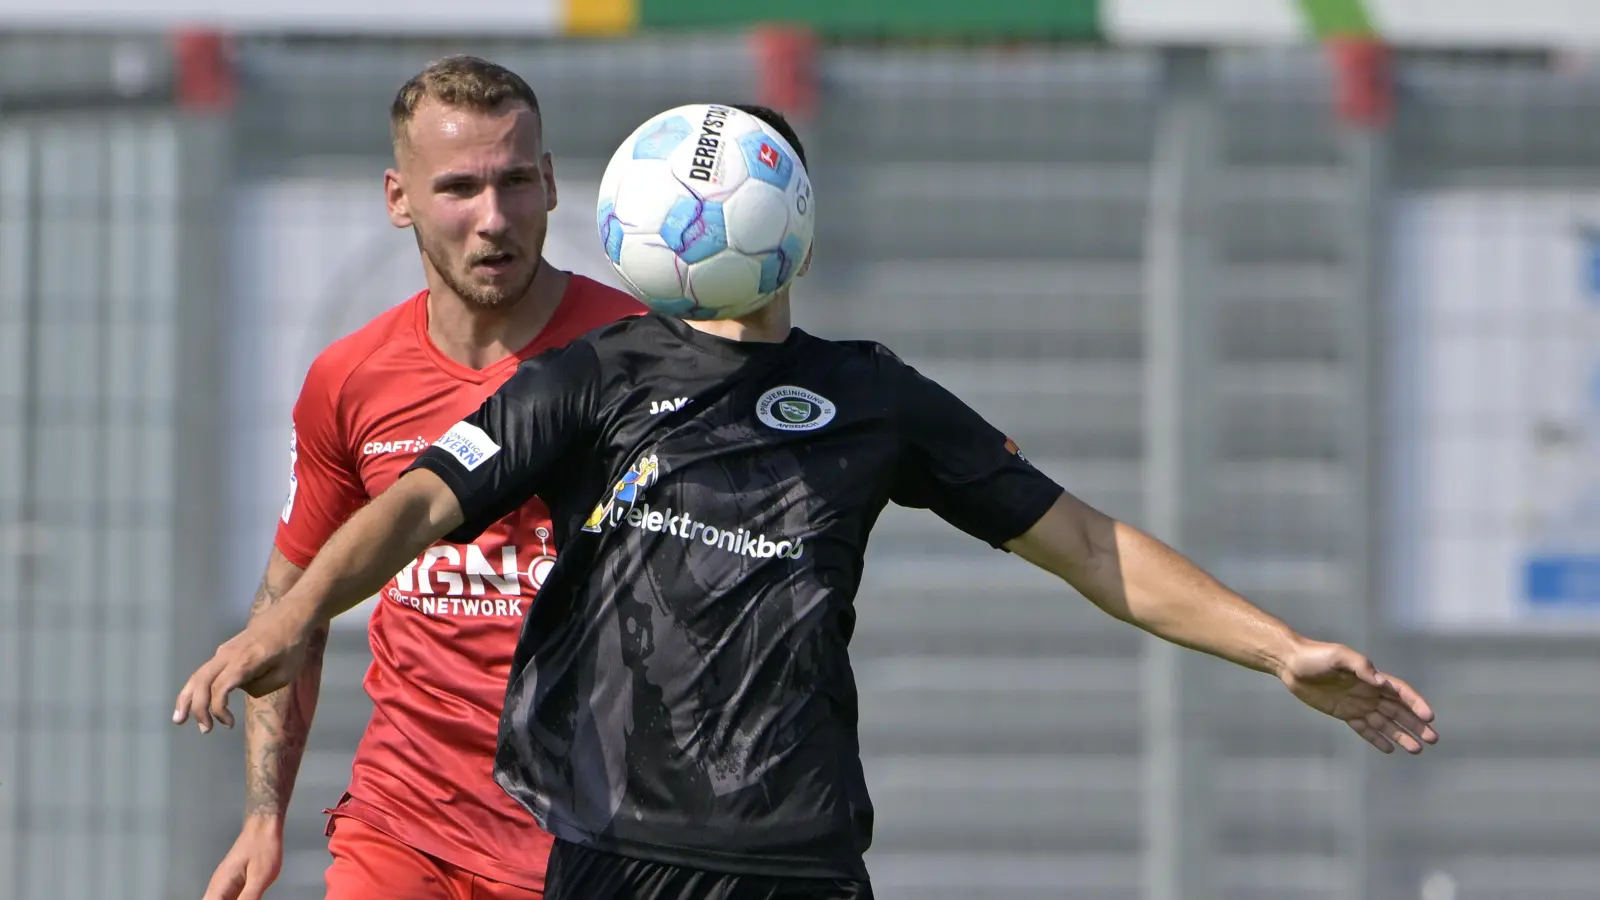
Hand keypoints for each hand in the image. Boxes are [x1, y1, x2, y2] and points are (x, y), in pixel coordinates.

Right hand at [173, 607, 312, 732]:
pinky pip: (205, 671)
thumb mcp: (285, 674)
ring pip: (197, 675)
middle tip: (203, 730)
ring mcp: (223, 651)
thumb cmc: (292, 645)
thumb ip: (260, 688)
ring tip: (179, 719)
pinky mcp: (225, 650)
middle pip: (200, 682)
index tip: (229, 724)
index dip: (218, 710)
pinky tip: (193, 701)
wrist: (291, 615)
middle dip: (196, 708)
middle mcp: (227, 655)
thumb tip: (242, 690)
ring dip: (187, 698)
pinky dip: (196, 688)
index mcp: (244, 662)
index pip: (219, 689)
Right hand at [202, 817, 283, 899]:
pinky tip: (246, 899)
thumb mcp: (260, 876)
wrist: (264, 828)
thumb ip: (250, 897)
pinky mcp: (234, 884)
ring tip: (247, 898)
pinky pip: (228, 899)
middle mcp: (218, 887)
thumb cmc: (263, 847)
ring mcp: (225, 885)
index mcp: (220, 886)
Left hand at [1278, 640, 1438, 753]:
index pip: (1400, 692)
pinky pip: (1364, 728)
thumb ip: (1360, 666)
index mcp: (1371, 677)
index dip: (1416, 703)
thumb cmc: (1315, 656)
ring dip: (1401, 735)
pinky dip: (1377, 738)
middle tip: (1433, 739)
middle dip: (1416, 725)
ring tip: (1417, 750)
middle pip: (1398, 711)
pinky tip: (1390, 749)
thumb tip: (1380, 681)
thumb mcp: (1338, 655)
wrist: (1291, 664)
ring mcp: (1357, 704)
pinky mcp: (1344, 713)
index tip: (1430, 717)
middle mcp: (1369, 692)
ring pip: (1385, 722)